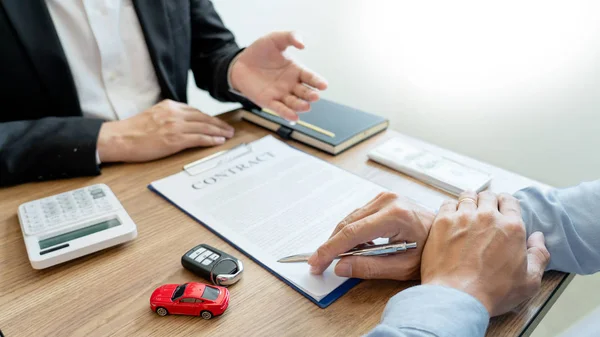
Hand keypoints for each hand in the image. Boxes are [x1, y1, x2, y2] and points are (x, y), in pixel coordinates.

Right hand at [97, 99, 234, 162]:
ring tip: (228, 135)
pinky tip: (219, 141)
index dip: (208, 117)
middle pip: (203, 117)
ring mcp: (175, 126)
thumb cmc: (133, 130)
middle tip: (229, 128)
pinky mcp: (175, 139)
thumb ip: (168, 116)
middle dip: (218, 123)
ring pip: (204, 127)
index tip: (216, 122)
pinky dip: (211, 140)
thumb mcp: (153, 115)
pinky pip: (199, 138)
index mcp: (169, 106)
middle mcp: (174, 113)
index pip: (195, 111)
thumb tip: (181, 123)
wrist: (120, 138)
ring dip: (219, 131)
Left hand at [230, 31, 327, 120]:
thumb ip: (290, 37)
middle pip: (305, 92)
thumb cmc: (260, 51)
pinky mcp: (268, 101)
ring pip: (294, 103)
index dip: (317, 81)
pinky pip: (279, 109)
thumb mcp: (275, 39)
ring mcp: (280, 94)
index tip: (324, 85)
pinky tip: (294, 117)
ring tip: (306, 107)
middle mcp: (291, 84)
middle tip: (315, 96)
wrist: (239, 62)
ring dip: (301, 106)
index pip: (310, 77)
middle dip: (311, 95)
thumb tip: (303, 45)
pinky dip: (287, 114)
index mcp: (296, 70)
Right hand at [308, 192, 434, 279]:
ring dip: (340, 238)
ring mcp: (385, 197)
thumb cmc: (429, 252)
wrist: (447, 236)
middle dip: (330, 245)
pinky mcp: (383, 199)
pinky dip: (351, 231)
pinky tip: (351, 247)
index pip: (352, 233)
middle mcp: (388, 201)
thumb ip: (369, 267)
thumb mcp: (401, 266)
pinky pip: (358, 215)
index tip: (315, 262)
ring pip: (350, 218)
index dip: (330, 249)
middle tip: (318, 264)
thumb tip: (340, 266)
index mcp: (395, 216)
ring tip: (334, 258)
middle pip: (347, 224)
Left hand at [421, 191, 549, 315]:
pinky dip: (450, 208)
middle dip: (487, 202)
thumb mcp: (529, 281)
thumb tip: (538, 237)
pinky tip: (451, 219)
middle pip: (488, 196)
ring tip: (466, 212)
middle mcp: (488, 217)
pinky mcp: (442, 222)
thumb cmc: (492, 292)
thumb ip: (539, 255)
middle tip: (483, 212)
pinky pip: (447, 204)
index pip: (510, 201)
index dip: (506, 204)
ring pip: (467, 196)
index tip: (501, 209)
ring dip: (469, 202)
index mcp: (512, 227)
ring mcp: (463, 217)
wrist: (458, 296)